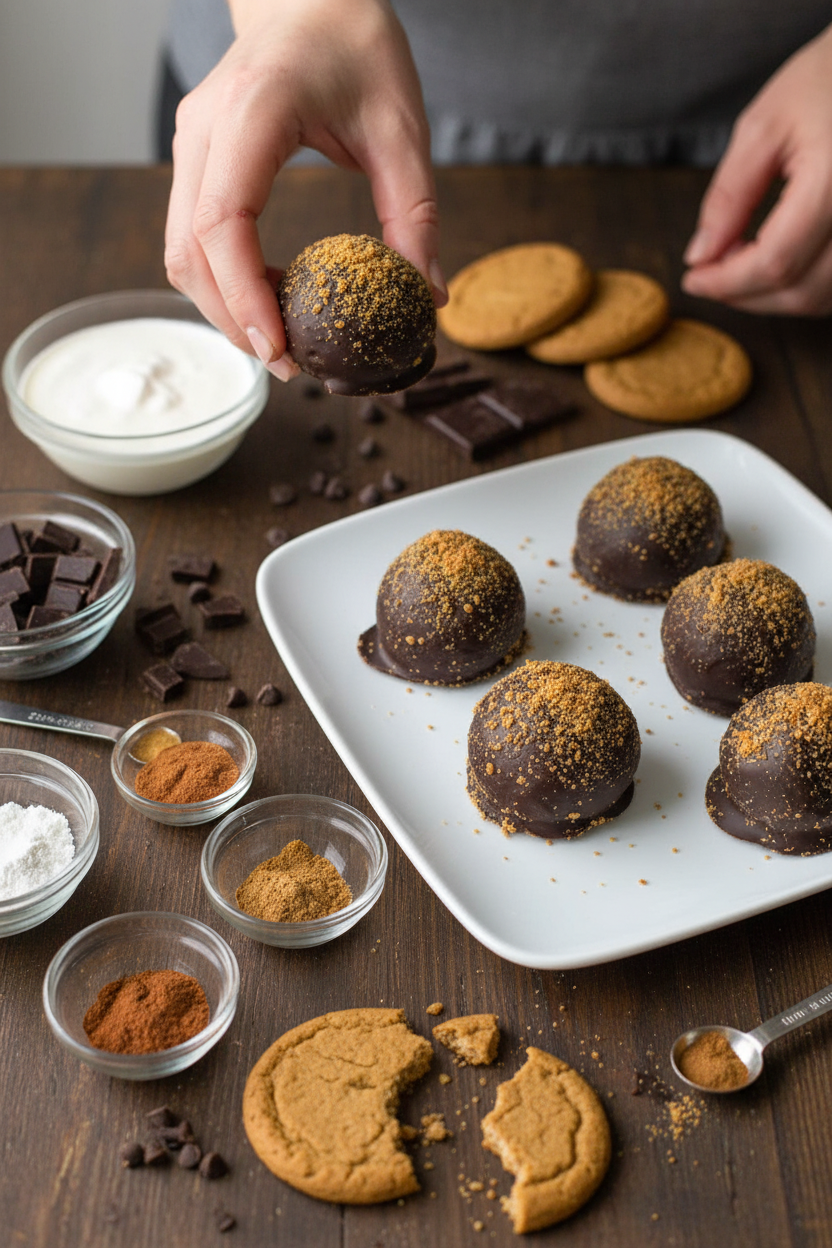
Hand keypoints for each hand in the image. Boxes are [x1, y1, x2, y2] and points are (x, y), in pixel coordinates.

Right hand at [164, 0, 446, 379]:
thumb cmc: (358, 47)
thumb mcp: (403, 128)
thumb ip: (415, 214)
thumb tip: (429, 298)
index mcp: (252, 110)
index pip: (222, 221)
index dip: (243, 295)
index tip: (278, 347)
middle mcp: (204, 128)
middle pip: (188, 250)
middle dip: (233, 319)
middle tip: (289, 365)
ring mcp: (192, 143)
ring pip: (180, 250)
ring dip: (224, 306)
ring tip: (282, 340)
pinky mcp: (197, 158)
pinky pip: (192, 235)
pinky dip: (224, 279)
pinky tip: (270, 299)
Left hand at [682, 23, 831, 315]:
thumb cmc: (825, 79)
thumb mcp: (763, 127)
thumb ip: (729, 196)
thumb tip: (700, 256)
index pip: (775, 263)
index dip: (726, 282)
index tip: (692, 277)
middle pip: (801, 292)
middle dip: (745, 294)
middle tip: (709, 274)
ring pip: (823, 298)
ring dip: (774, 297)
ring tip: (739, 265)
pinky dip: (803, 287)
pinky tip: (777, 263)